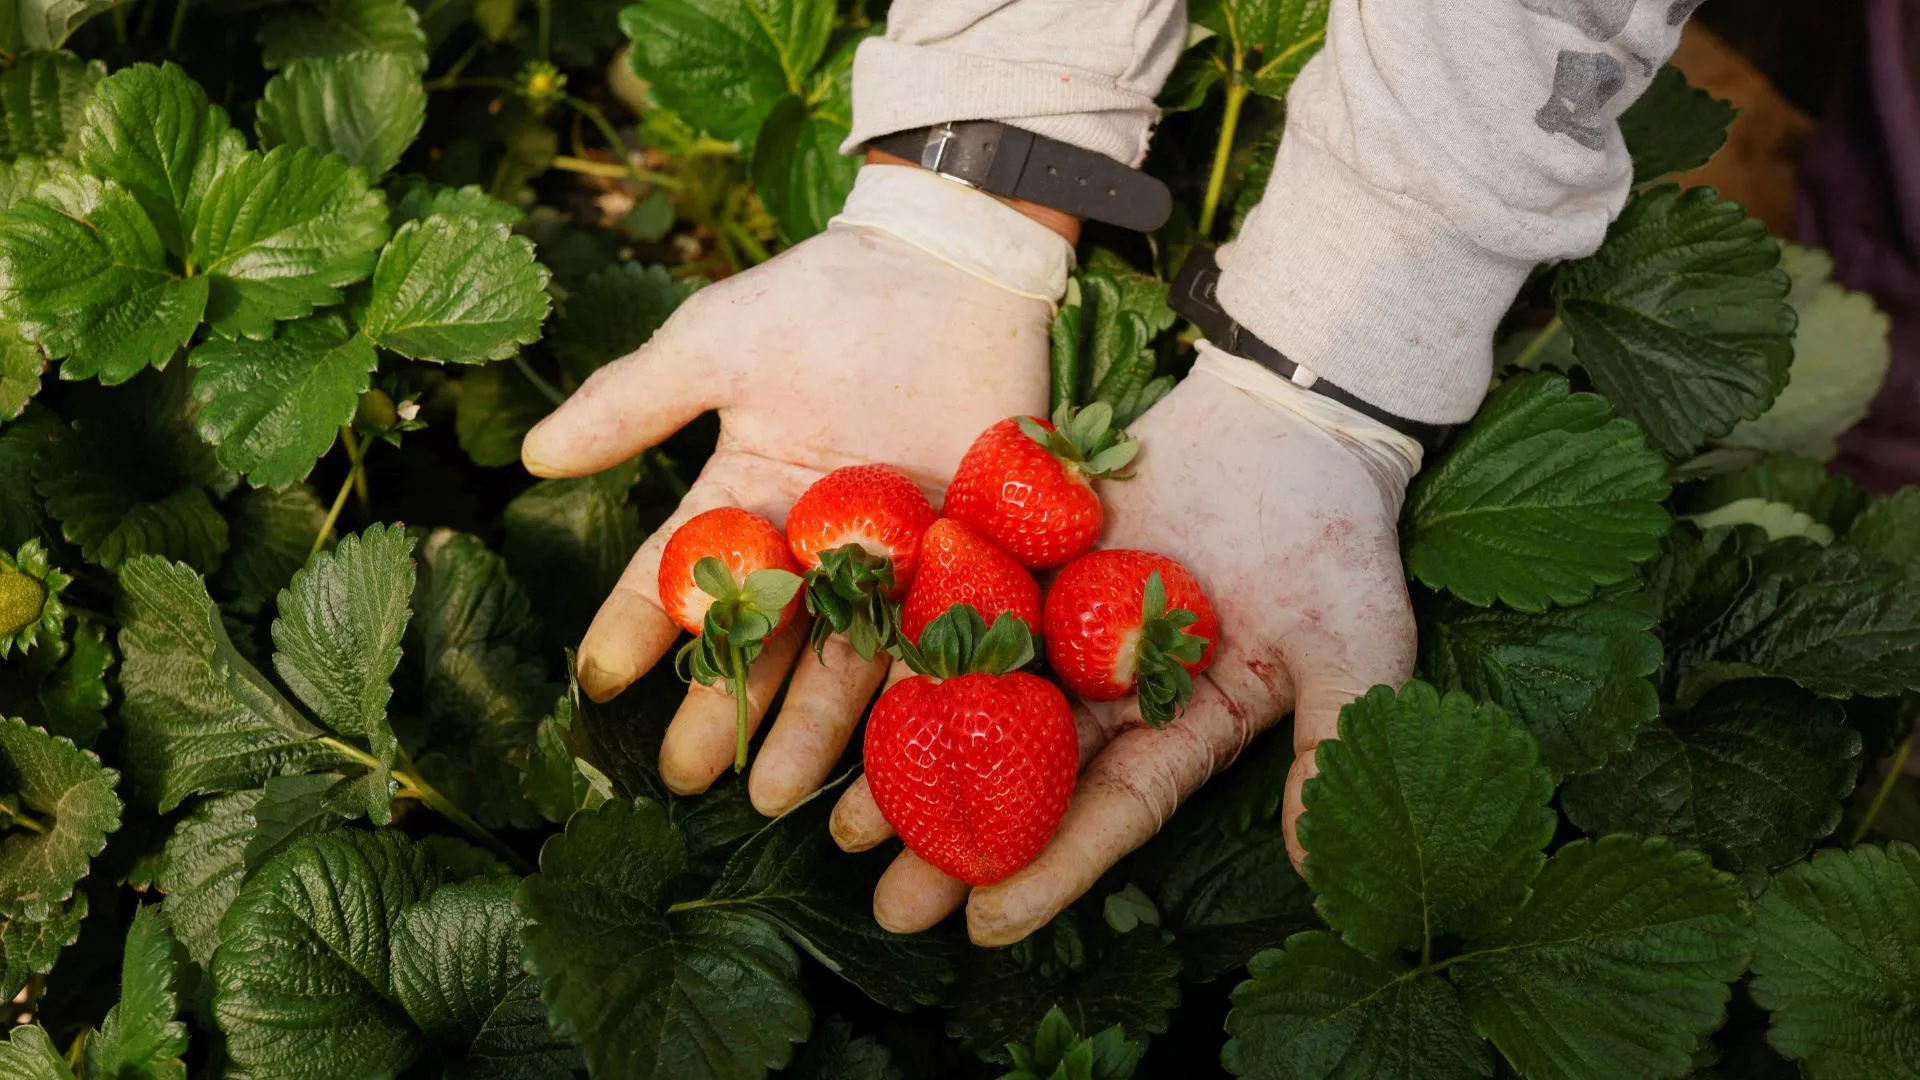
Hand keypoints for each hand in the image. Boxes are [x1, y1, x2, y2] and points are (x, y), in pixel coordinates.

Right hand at [520, 182, 1056, 813]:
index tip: (598, 685)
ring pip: (843, 660)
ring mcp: (891, 560)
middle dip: (722, 707)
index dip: (638, 629)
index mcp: (747, 496)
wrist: (953, 265)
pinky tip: (891, 765)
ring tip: (774, 795)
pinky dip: (915, 703)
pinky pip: (938, 644)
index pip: (677, 575)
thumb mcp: (717, 342)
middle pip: (760, 640)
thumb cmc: (828, 295)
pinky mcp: (968, 561)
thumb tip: (534, 458)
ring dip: (809, 731)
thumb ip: (635, 401)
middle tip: (689, 775)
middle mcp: (814, 545)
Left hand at [830, 347, 1420, 944]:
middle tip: (892, 907)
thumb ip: (1329, 747)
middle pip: (1024, 776)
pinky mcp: (1027, 551)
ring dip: (912, 762)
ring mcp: (1063, 623)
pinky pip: (959, 602)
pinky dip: (909, 645)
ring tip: (844, 827)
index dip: (1050, 868)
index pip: (1111, 811)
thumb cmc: (1342, 540)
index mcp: (1181, 727)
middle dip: (958, 843)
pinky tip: (849, 689)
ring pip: (976, 702)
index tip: (984, 927)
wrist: (1291, 416)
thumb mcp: (1362, 651)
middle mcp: (1110, 690)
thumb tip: (1315, 868)